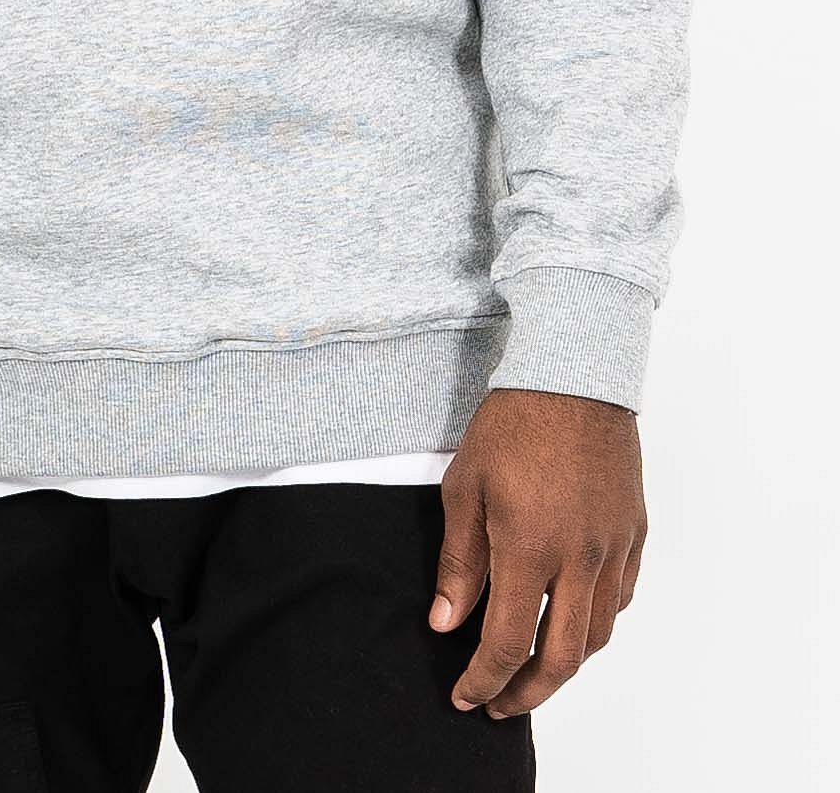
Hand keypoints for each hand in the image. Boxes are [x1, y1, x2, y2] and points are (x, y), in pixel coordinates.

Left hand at [429, 387, 645, 719]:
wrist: (574, 374)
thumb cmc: (512, 423)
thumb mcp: (466, 487)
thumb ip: (460, 562)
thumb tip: (446, 625)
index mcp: (530, 549)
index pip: (508, 643)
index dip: (484, 680)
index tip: (466, 696)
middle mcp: (580, 559)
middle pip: (561, 658)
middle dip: (527, 693)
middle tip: (500, 705)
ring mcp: (614, 548)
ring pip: (599, 635)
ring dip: (565, 665)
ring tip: (532, 671)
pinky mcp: (634, 532)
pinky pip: (622, 598)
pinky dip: (597, 623)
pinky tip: (573, 621)